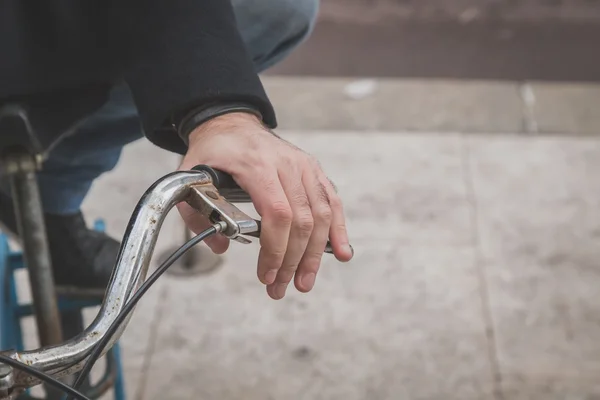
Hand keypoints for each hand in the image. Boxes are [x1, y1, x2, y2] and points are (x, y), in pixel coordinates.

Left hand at [178, 112, 352, 298]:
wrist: (233, 123)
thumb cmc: (215, 151)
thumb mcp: (192, 177)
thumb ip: (197, 215)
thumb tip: (222, 247)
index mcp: (256, 164)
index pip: (277, 212)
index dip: (276, 249)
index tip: (267, 274)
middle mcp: (286, 163)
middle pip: (302, 219)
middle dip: (294, 260)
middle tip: (281, 288)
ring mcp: (304, 165)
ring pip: (321, 213)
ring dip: (316, 253)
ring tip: (305, 281)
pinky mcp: (313, 170)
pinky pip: (331, 201)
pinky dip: (338, 229)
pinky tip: (341, 253)